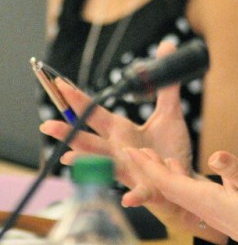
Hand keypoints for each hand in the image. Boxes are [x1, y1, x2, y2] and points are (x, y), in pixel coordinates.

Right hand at [39, 41, 192, 188]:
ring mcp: (131, 170)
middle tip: (46, 125)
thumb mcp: (170, 112)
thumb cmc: (171, 150)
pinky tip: (127, 197)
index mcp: (122, 131)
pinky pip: (141, 191)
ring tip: (68, 158)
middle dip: (69, 133)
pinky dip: (135, 194)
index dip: (78, 99)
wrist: (183, 180)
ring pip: (106, 165)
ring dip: (87, 162)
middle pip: (90, 140)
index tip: (60, 84)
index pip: (95, 113)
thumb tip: (166, 47)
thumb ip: (166, 85)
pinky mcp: (150, 186)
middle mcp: (120, 151)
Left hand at [125, 148, 237, 244]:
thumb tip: (215, 155)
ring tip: (150, 159)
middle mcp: (206, 209)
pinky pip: (193, 195)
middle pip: (168, 188)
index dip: (148, 167)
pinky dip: (182, 180)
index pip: (170, 183)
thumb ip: (237, 173)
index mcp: (209, 203)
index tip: (128, 152)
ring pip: (179, 192)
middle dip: (147, 170)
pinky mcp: (225, 212)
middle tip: (127, 151)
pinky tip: (185, 174)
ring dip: (162, 174)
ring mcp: (215, 212)